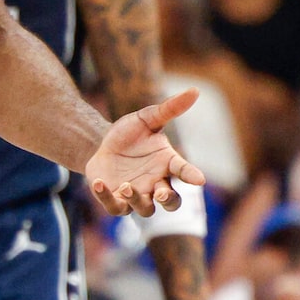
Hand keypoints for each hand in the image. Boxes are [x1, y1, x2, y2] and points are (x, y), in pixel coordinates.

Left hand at [85, 89, 207, 217]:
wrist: (101, 145)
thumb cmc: (130, 134)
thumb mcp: (147, 118)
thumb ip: (170, 108)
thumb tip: (195, 90)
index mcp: (167, 164)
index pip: (184, 171)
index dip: (191, 176)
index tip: (200, 179)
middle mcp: (156, 183)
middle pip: (171, 202)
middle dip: (168, 200)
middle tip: (162, 193)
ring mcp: (137, 195)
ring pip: (145, 209)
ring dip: (138, 200)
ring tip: (127, 186)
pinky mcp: (117, 201)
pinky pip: (115, 207)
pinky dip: (107, 198)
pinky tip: (99, 183)